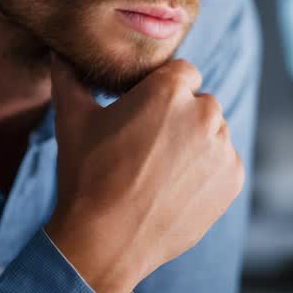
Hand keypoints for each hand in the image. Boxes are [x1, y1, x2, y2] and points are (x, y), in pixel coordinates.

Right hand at [44, 54, 243, 292]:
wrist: (106, 241)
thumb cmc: (87, 175)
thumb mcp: (71, 118)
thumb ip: (69, 76)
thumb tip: (58, 50)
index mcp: (170, 89)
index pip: (182, 72)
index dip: (163, 90)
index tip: (145, 113)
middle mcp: (204, 112)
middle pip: (200, 103)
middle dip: (180, 118)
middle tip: (148, 147)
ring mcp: (223, 148)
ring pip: (214, 134)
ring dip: (195, 145)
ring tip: (159, 172)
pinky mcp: (233, 179)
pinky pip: (225, 164)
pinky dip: (207, 173)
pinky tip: (175, 189)